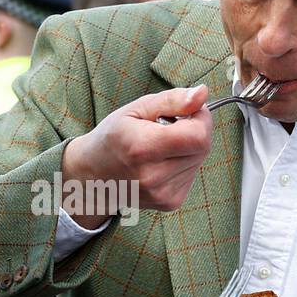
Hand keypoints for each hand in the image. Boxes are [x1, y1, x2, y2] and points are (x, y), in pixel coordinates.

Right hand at [60, 86, 212, 228]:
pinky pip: (192, 175)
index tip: (189, 112)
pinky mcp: (169, 202)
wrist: (93, 176)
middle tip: (170, 127)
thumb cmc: (112, 137)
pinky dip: (183, 164)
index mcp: (142, 147)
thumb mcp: (136, 108)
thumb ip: (172, 100)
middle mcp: (153, 176)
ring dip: (188, 148)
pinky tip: (162, 162)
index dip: (201, 119)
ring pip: (199, 161)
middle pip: (202, 148)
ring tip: (161, 146)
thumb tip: (202, 94)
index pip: (199, 136)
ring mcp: (161, 193)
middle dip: (194, 131)